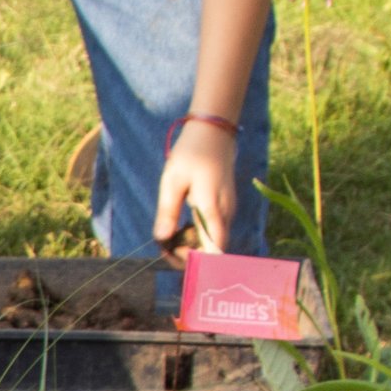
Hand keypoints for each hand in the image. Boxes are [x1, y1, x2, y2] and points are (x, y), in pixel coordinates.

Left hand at [152, 123, 238, 254]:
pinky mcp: (226, 204)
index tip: (173, 253)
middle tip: (166, 247)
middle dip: (190, 254)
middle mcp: (225, 212)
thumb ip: (168, 212)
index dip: (195, 260)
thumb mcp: (172, 181)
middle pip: (214, 248)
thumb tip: (162, 239)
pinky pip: (215, 227)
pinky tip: (183, 225)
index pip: (213, 250)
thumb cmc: (191, 153)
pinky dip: (200, 232)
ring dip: (194, 243)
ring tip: (171, 237)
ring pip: (215, 238)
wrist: (214, 130)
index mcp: (212, 209)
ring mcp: (228, 208)